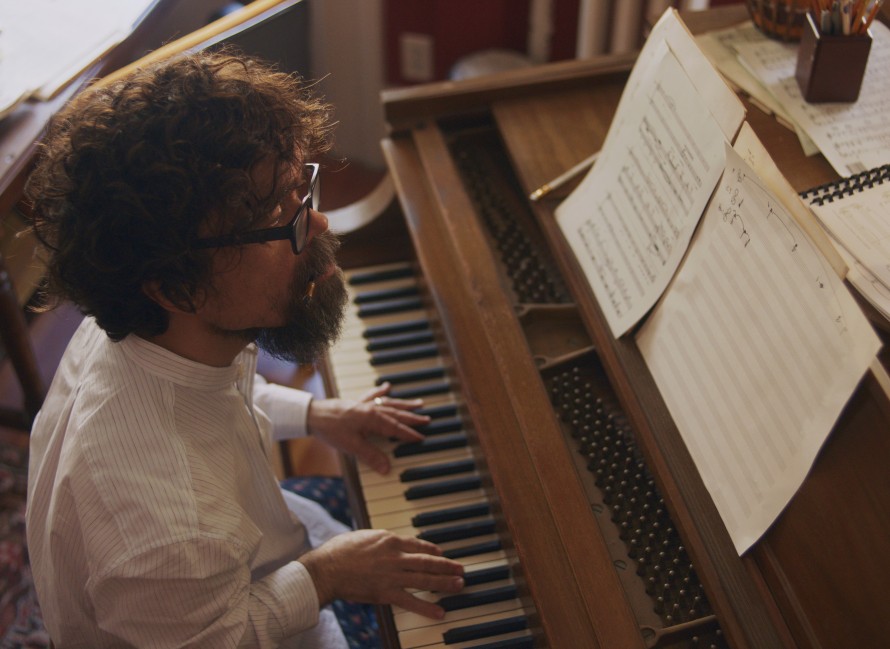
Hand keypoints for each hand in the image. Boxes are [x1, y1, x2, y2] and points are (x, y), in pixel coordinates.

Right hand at [300, 529, 464, 618]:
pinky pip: (411, 602)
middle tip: (461, 569)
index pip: (418, 544)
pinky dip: (427, 607)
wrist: (327, 568)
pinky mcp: (386, 593)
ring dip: (444, 583)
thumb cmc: (340, 551)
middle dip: (446, 566)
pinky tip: (440, 612)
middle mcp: (395, 556)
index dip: (432, 550)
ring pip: (424, 579)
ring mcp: (392, 575)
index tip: (442, 554)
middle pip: (428, 561)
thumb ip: (379, 540)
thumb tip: (387, 542)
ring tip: (459, 585)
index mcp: (390, 539)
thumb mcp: (363, 536)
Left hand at [307, 382, 428, 473]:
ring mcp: (365, 405)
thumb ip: (371, 456)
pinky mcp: (357, 403)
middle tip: (427, 419)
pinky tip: (387, 387)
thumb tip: (387, 468)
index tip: (422, 437)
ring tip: (418, 403)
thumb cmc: (330, 428)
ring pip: (390, 404)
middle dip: (413, 417)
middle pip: (397, 414)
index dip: (410, 434)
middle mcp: (372, 409)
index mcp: (374, 419)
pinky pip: (373, 395)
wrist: (312, 414)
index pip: (397, 428)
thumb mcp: (351, 446)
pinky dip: (381, 392)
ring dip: (404, 405)